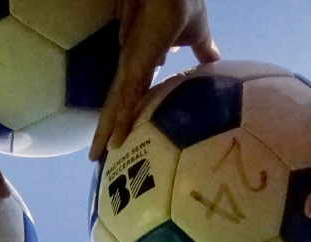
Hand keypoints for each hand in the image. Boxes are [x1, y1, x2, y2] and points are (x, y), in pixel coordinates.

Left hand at [92, 0, 219, 158]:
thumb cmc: (182, 2)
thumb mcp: (196, 33)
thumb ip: (202, 50)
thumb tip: (214, 63)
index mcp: (143, 59)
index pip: (130, 92)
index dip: (124, 113)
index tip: (119, 134)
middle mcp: (131, 65)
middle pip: (115, 103)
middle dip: (107, 128)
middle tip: (97, 156)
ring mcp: (130, 65)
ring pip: (114, 105)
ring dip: (105, 132)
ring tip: (95, 157)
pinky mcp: (135, 65)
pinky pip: (126, 98)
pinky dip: (120, 121)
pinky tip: (113, 142)